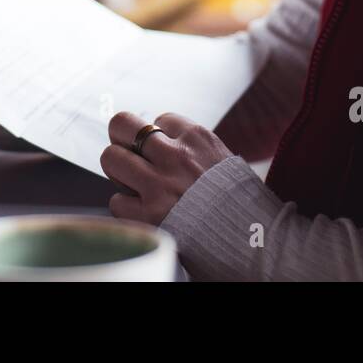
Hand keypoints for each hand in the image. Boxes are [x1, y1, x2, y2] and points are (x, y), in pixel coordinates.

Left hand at [100, 111, 233, 225]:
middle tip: (129, 153)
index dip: (159, 136)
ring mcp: (160, 184)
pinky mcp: (148, 214)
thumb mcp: (223, 161)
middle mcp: (176, 156)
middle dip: (122, 139)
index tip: (166, 151)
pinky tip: (143, 212)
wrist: (252, 242)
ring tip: (132, 182)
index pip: (159, 119)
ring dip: (118, 171)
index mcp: (198, 138)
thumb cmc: (238, 203)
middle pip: (122, 125)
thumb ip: (193, 149)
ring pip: (111, 158)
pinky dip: (126, 207)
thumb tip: (163, 140)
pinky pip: (117, 201)